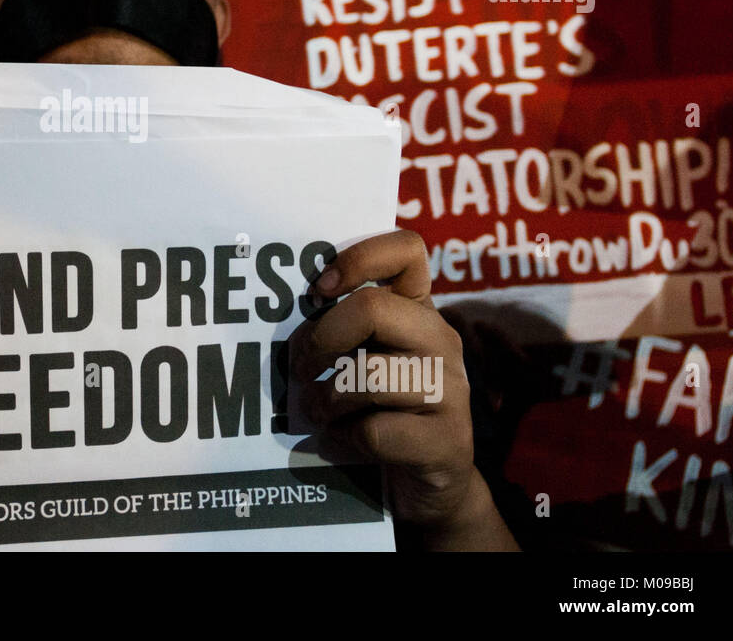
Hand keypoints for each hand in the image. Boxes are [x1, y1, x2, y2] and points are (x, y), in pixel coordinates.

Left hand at [291, 229, 516, 548]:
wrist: (432, 483)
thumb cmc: (382, 409)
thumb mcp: (365, 357)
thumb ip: (342, 328)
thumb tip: (281, 311)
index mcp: (418, 311)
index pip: (406, 250)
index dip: (358, 257)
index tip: (320, 289)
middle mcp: (441, 341)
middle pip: (373, 309)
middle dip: (320, 339)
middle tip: (300, 367)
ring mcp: (450, 391)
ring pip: (369, 377)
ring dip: (325, 399)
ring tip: (317, 411)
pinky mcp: (446, 442)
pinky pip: (374, 432)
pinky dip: (342, 439)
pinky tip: (339, 441)